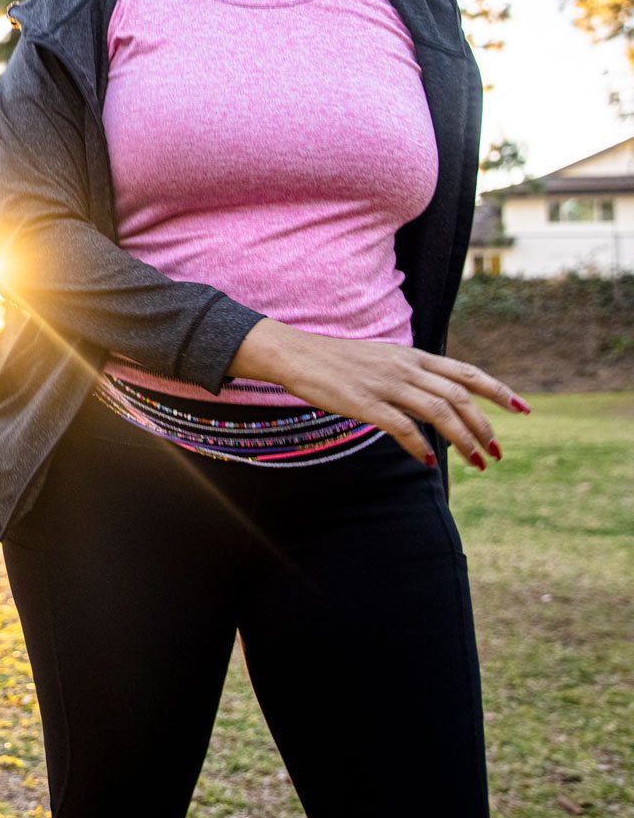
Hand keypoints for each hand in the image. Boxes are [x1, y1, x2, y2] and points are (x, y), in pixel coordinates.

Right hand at [234, 319, 528, 468]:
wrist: (294, 354)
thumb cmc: (334, 361)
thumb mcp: (380, 358)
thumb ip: (409, 373)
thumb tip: (434, 395)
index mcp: (411, 355)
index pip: (467, 372)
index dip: (499, 391)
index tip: (522, 410)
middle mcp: (405, 367)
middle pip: (460, 396)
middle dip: (485, 427)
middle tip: (497, 453)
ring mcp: (386, 384)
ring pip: (440, 412)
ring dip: (464, 440)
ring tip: (477, 463)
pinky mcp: (365, 403)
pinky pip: (403, 428)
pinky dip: (421, 446)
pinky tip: (431, 461)